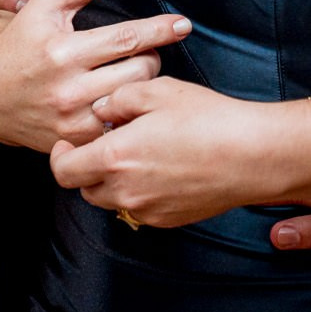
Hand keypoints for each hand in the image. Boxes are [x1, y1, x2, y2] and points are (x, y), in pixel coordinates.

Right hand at [0, 0, 190, 148]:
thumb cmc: (19, 43)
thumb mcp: (45, 4)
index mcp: (63, 51)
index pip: (127, 38)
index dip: (160, 30)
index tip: (183, 24)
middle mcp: (69, 89)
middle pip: (139, 71)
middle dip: (151, 57)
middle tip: (142, 51)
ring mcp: (72, 121)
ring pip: (134, 100)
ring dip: (142, 84)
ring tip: (131, 73)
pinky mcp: (74, 143)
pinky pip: (119, 127)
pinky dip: (127, 112)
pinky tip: (122, 102)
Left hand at [51, 75, 262, 228]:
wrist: (252, 155)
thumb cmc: (207, 118)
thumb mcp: (157, 91)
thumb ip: (118, 99)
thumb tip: (101, 110)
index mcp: (114, 158)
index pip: (63, 171)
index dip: (59, 156)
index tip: (67, 142)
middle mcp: (125, 192)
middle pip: (84, 189)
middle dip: (86, 167)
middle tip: (105, 144)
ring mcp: (147, 210)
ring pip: (110, 201)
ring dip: (111, 181)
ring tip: (136, 154)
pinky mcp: (167, 220)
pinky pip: (138, 209)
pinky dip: (137, 193)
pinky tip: (160, 169)